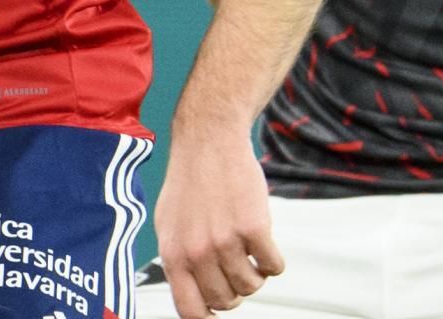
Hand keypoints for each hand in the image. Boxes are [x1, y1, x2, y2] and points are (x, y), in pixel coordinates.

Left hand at [153, 125, 283, 316]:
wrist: (209, 141)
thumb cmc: (190, 180)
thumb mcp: (168, 224)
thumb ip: (179, 260)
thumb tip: (192, 294)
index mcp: (173, 255)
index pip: (191, 311)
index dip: (209, 317)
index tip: (220, 309)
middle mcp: (197, 252)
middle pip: (226, 300)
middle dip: (236, 291)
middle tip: (239, 268)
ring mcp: (226, 240)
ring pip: (252, 286)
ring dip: (257, 275)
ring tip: (252, 254)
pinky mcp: (254, 226)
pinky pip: (273, 266)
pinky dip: (274, 262)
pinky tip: (266, 244)